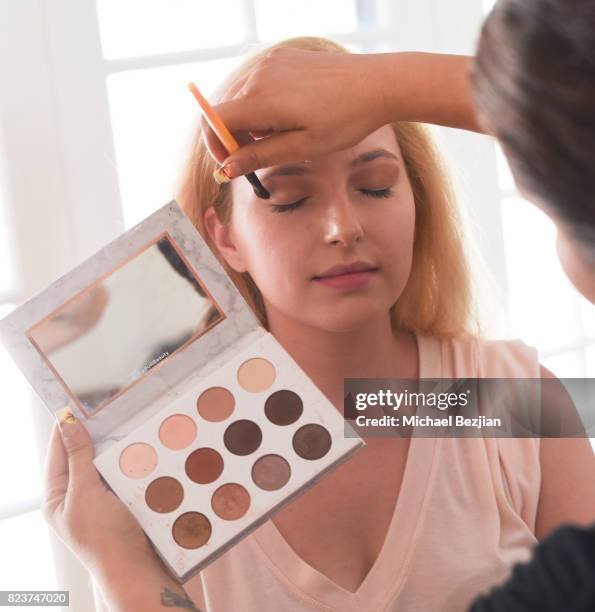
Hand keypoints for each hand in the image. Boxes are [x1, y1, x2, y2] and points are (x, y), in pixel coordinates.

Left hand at [42, 411, 158, 576]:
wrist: (136, 566)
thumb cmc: (103, 536)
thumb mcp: (85, 493)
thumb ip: (78, 457)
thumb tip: (67, 424)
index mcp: (57, 497)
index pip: (56, 454)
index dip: (63, 429)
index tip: (72, 404)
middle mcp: (76, 496)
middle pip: (80, 456)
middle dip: (90, 434)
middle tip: (102, 408)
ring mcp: (99, 498)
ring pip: (103, 462)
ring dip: (111, 446)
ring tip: (120, 422)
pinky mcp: (120, 498)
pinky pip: (121, 471)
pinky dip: (126, 458)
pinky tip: (135, 444)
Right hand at [201, 47, 390, 175]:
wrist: (378, 84)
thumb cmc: (345, 120)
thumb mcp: (302, 147)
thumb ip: (260, 156)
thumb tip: (227, 168)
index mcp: (261, 99)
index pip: (214, 121)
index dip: (217, 147)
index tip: (232, 166)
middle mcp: (259, 74)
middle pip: (225, 110)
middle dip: (234, 138)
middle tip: (260, 159)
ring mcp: (271, 62)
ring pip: (240, 97)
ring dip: (249, 122)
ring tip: (283, 136)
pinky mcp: (283, 57)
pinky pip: (257, 83)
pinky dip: (262, 104)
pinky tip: (289, 115)